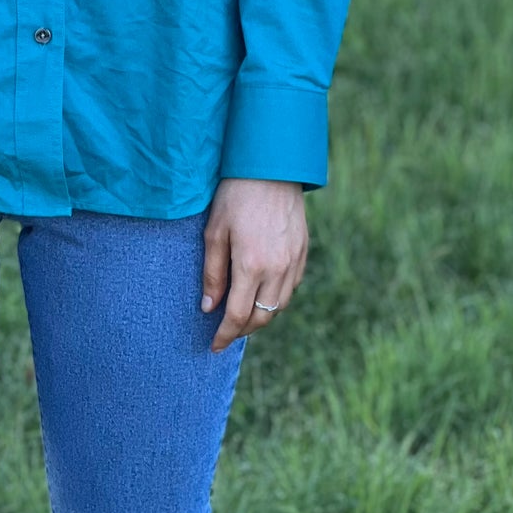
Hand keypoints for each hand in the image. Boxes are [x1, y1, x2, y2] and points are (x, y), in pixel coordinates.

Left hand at [200, 176, 307, 352]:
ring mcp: (294, 262)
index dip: (225, 334)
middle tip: (226, 333)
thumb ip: (213, 273)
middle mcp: (277, 269)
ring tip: (243, 317)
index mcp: (251, 265)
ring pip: (279, 305)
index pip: (238, 315)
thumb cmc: (236, 195)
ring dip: (261, 317)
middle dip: (243, 330)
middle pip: (262, 317)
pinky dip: (277, 299)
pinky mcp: (303, 252)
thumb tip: (209, 307)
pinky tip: (263, 294)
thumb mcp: (215, 232)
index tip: (214, 345)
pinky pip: (291, 288)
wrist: (271, 167)